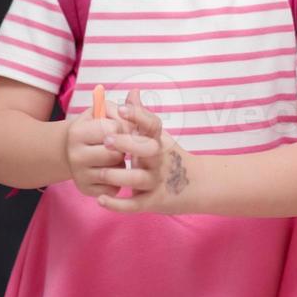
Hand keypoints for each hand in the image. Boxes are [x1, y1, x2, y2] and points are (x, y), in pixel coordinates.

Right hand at [65, 99, 131, 198]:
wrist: (69, 149)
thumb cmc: (92, 127)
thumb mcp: (103, 111)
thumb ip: (122, 107)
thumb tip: (137, 96)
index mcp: (77, 132)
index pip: (113, 130)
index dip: (122, 127)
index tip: (119, 127)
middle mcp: (75, 155)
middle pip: (115, 154)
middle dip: (124, 147)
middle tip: (120, 144)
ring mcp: (80, 175)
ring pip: (115, 172)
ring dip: (122, 163)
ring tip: (116, 156)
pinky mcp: (86, 190)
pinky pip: (113, 188)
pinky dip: (118, 180)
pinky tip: (112, 170)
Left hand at [94, 89, 196, 215]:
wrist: (195, 186)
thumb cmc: (167, 157)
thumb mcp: (157, 137)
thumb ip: (141, 117)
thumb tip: (133, 91)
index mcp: (159, 141)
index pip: (152, 124)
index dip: (138, 115)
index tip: (120, 108)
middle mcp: (160, 160)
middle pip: (148, 150)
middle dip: (128, 144)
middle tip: (107, 140)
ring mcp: (157, 181)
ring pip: (139, 179)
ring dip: (119, 176)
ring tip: (101, 173)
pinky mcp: (153, 202)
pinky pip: (135, 205)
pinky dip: (118, 204)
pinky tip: (100, 199)